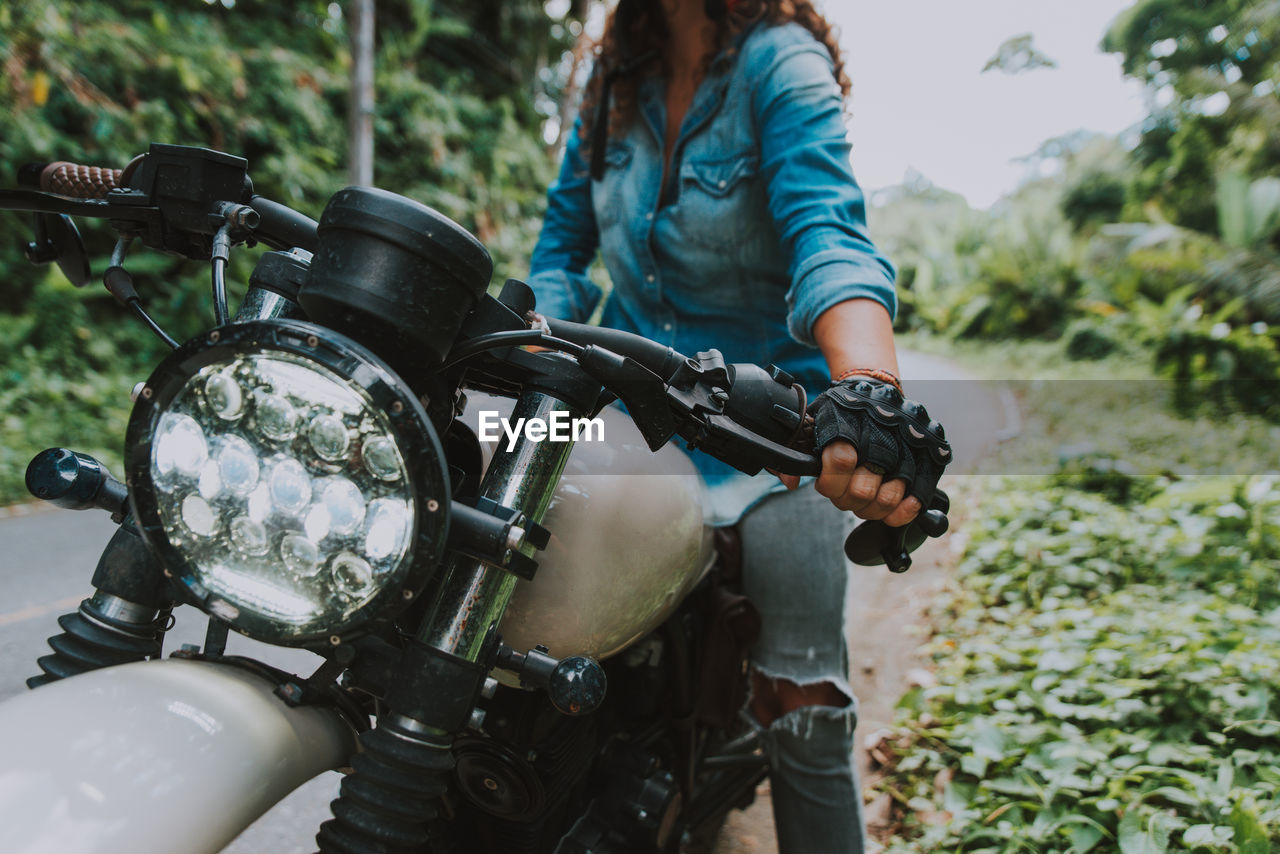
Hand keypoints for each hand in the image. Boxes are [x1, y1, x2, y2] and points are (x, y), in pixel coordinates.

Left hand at [801, 378, 950, 526]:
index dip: (829, 482)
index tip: (824, 483)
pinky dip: (903, 511)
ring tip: (866, 500)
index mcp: (850, 419)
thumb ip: (796, 449)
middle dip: (847, 500)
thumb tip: (789, 482)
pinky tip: (891, 511)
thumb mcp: (813, 419)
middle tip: (845, 495)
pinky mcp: (931, 454)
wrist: (877, 390)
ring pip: (890, 497)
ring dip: (872, 508)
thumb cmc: (842, 411)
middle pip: (863, 488)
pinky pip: (920, 496)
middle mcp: (882, 430)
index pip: (840, 460)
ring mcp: (910, 443)